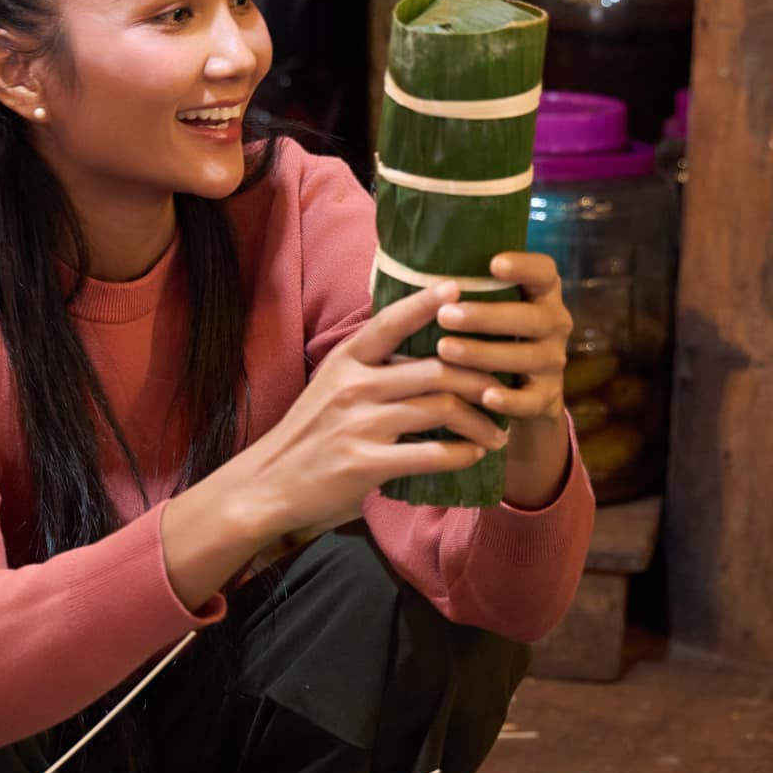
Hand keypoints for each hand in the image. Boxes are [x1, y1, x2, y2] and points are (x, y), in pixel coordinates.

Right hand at [238, 280, 510, 540]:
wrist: (268, 484)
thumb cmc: (309, 434)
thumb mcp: (331, 386)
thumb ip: (370, 369)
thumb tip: (421, 353)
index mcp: (346, 361)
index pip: (390, 323)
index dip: (425, 303)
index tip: (458, 288)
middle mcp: (353, 386)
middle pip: (435, 369)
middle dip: (479, 378)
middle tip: (504, 388)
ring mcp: (359, 425)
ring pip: (440, 409)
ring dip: (479, 421)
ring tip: (497, 431)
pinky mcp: (365, 464)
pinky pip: (429, 455)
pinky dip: (460, 454)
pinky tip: (473, 455)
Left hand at [432, 252, 571, 422]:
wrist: (522, 391)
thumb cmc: (489, 334)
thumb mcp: (488, 306)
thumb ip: (466, 285)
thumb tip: (404, 258)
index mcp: (541, 294)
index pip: (544, 272)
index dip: (524, 266)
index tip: (493, 263)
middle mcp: (554, 324)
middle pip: (531, 317)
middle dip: (486, 316)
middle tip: (445, 315)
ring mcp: (552, 361)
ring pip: (526, 357)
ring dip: (484, 353)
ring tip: (445, 350)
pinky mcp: (546, 397)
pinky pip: (531, 400)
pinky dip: (509, 400)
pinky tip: (484, 396)